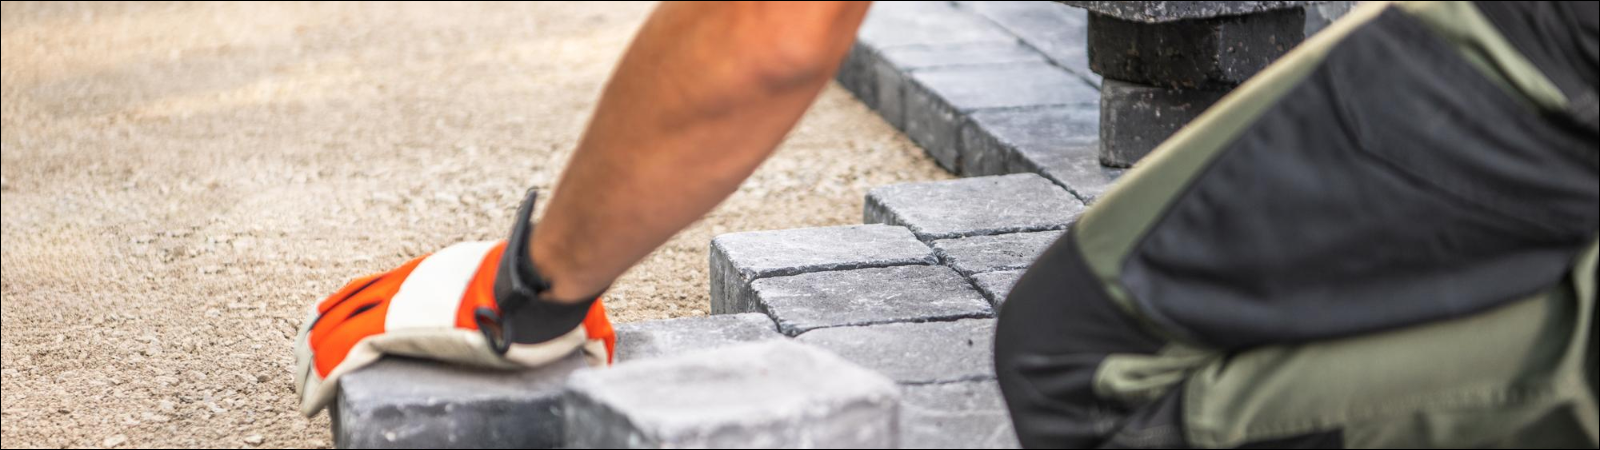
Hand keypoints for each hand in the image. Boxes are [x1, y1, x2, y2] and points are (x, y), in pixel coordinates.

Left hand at [292, 190, 613, 415]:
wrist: (536, 286)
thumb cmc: (546, 290)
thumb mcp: (544, 302)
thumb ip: (562, 327)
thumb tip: (601, 354)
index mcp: (437, 278)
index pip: (380, 289)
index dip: (351, 309)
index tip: (336, 325)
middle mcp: (409, 286)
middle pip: (347, 308)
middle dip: (320, 336)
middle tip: (304, 360)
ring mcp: (398, 305)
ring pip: (333, 330)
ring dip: (311, 359)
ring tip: (301, 383)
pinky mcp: (394, 329)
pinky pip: (340, 353)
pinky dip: (319, 374)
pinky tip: (310, 393)